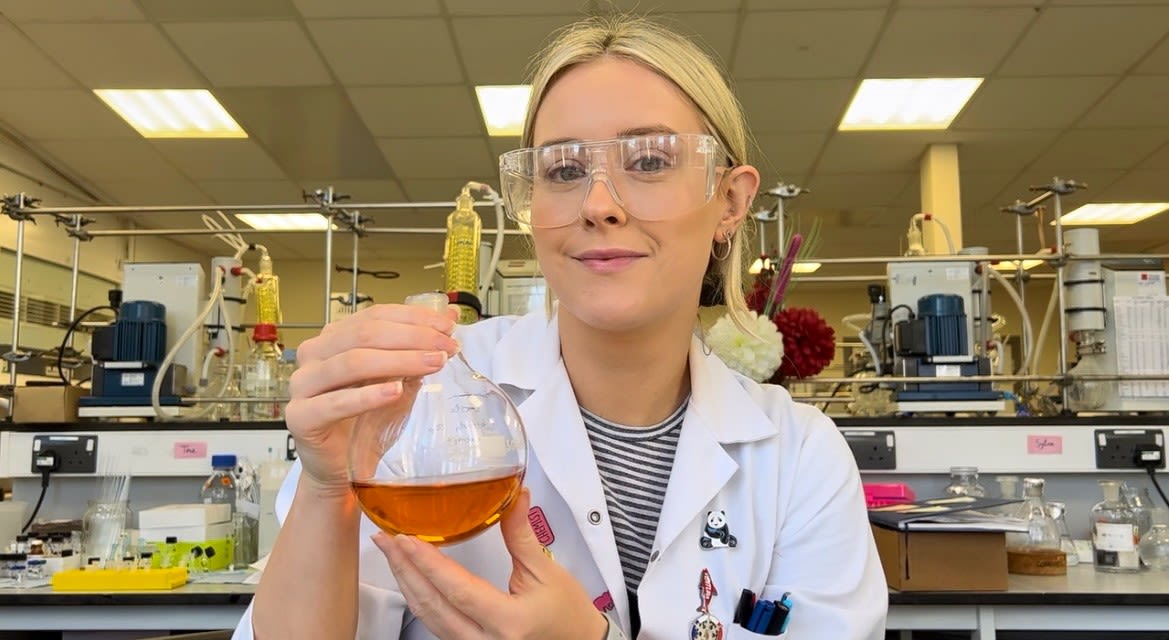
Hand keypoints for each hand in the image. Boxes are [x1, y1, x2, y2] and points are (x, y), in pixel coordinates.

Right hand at [284, 304, 458, 494]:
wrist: (343, 469)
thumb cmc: (367, 422)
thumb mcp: (399, 380)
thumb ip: (417, 349)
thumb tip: (449, 315)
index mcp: (334, 338)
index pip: (374, 316)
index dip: (413, 318)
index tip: (447, 326)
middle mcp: (314, 355)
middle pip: (364, 335)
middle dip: (412, 338)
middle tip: (446, 347)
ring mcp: (303, 385)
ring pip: (351, 362)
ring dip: (398, 361)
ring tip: (432, 364)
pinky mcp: (300, 417)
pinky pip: (333, 403)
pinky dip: (366, 395)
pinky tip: (394, 391)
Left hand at [374, 489, 608, 639]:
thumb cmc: (568, 614)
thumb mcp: (547, 572)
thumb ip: (522, 535)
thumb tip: (513, 495)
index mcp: (508, 621)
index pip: (457, 589)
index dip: (427, 563)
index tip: (403, 539)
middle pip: (432, 606)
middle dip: (404, 570)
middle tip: (384, 539)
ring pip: (429, 619)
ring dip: (407, 585)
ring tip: (391, 555)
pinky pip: (436, 626)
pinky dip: (420, 601)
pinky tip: (411, 579)